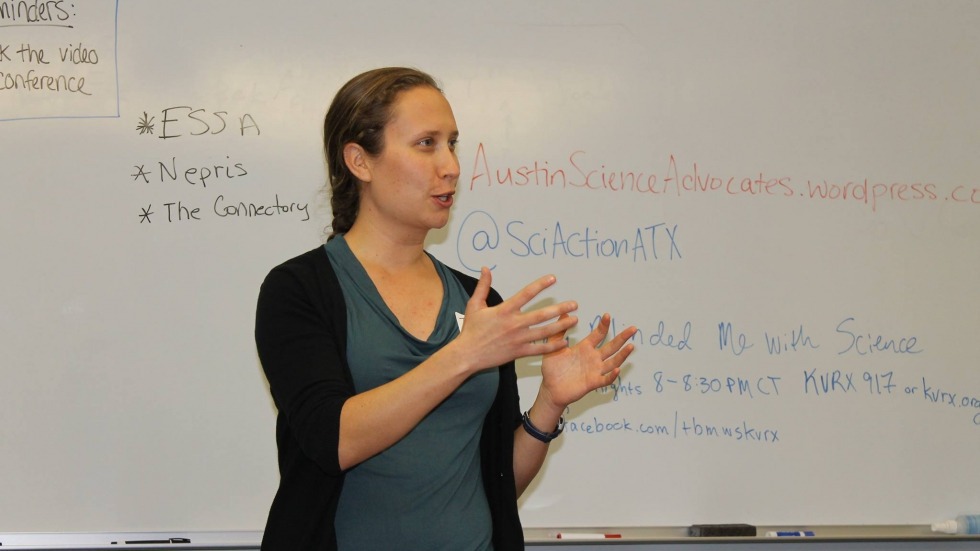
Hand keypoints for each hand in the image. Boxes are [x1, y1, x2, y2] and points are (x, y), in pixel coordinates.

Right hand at [454, 268, 579, 371]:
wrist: (467, 355)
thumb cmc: (471, 330)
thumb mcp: (474, 305)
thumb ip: (483, 286)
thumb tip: (486, 268)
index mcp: (504, 311)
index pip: (526, 294)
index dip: (540, 285)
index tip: (553, 278)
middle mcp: (514, 324)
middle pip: (542, 314)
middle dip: (560, 308)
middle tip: (574, 304)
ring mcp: (518, 339)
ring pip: (544, 332)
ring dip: (561, 325)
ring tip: (574, 320)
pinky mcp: (519, 352)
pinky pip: (539, 349)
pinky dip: (553, 346)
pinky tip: (564, 342)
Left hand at [537, 313, 636, 409]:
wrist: (550, 389)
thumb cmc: (552, 369)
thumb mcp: (553, 347)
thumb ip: (558, 332)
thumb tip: (564, 314)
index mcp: (584, 348)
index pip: (598, 334)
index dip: (604, 325)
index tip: (607, 315)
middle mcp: (592, 358)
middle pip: (611, 346)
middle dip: (622, 337)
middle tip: (633, 328)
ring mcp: (594, 371)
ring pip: (612, 362)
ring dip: (622, 355)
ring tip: (631, 346)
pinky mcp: (592, 383)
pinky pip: (605, 379)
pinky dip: (612, 375)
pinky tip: (617, 369)